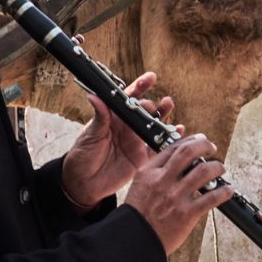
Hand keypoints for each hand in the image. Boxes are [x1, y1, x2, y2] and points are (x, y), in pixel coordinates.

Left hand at [61, 72, 177, 207]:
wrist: (84, 184)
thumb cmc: (82, 156)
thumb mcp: (90, 135)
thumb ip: (99, 117)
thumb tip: (94, 96)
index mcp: (114, 117)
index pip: (128, 98)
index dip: (140, 87)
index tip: (150, 78)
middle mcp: (127, 127)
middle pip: (145, 110)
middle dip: (152, 104)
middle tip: (152, 105)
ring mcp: (136, 141)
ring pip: (154, 125)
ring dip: (164, 115)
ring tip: (169, 105)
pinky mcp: (143, 158)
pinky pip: (159, 146)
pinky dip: (170, 138)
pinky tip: (179, 130)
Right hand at [125, 135, 234, 253]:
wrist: (135, 240)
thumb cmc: (139, 214)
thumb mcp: (140, 186)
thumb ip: (156, 172)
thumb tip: (178, 159)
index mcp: (149, 173)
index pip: (173, 148)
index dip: (190, 140)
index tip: (200, 140)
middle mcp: (162, 181)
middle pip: (188, 152)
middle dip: (205, 145)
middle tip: (212, 148)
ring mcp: (175, 198)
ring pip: (203, 172)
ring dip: (216, 167)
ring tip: (220, 168)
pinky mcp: (186, 214)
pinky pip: (211, 198)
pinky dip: (223, 192)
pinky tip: (227, 190)